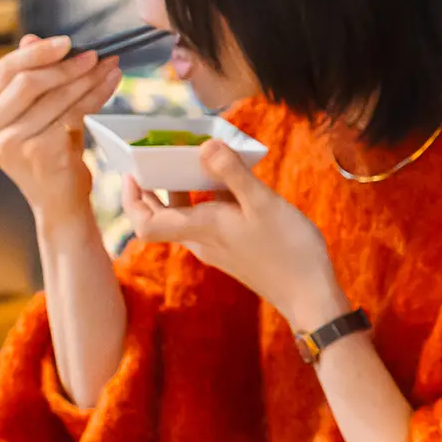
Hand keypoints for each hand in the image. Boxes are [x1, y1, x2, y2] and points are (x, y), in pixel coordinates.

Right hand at [0, 35, 122, 229]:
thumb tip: (31, 38)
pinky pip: (75, 112)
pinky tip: (112, 83)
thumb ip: (31, 79)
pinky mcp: (41, 152)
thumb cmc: (49, 153)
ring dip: (88, 77)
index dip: (35, 54)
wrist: (59, 202)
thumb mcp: (36, 115)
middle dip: (65, 64)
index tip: (66, 42)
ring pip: (56, 97)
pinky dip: (97, 95)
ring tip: (110, 65)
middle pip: (28, 82)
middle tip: (94, 54)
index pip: (3, 72)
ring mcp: (13, 143)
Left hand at [122, 140, 345, 327]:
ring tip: (190, 164)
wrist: (309, 295)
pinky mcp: (234, 250)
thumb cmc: (288, 250)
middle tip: (153, 160)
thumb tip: (204, 145)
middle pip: (160, 218)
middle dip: (151, 190)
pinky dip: (205, 201)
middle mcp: (202, 241)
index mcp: (201, 229)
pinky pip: (207, 222)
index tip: (132, 173)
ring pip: (184, 219)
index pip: (145, 223)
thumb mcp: (264, 204)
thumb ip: (233, 173)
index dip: (131, 199)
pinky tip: (229, 186)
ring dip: (179, 193)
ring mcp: (218, 248)